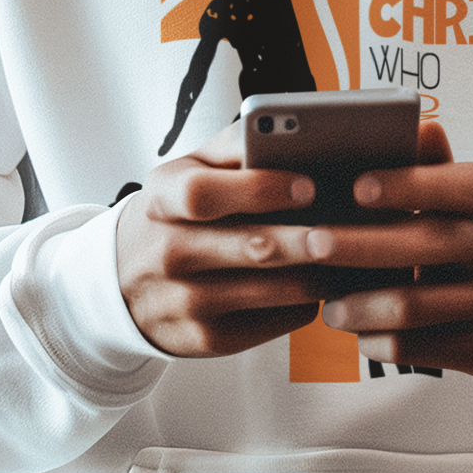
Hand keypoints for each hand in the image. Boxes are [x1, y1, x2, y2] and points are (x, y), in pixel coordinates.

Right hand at [116, 124, 326, 356]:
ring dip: (320, 273)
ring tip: (351, 254)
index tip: (308, 185)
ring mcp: (186, 302)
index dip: (259, 189)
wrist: (121, 283)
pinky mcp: (207, 340)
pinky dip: (308, 303)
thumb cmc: (175, 213)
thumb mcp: (187, 171)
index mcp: (163, 198)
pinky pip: (275, 322)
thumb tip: (295, 132)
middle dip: (306, 240)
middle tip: (348, 230)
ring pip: (274, 290)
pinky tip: (325, 284)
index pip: (204, 194)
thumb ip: (234, 147)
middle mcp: (169, 252)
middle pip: (252, 247)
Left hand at [311, 122, 472, 377]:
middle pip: (427, 244)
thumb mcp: (456, 195)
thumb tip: (416, 125)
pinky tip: (357, 332)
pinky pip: (423, 348)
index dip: (407, 186)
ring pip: (418, 305)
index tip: (356, 187)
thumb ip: (428, 165)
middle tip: (312, 244)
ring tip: (326, 306)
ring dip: (363, 306)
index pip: (454, 185)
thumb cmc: (465, 232)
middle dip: (363, 245)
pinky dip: (381, 341)